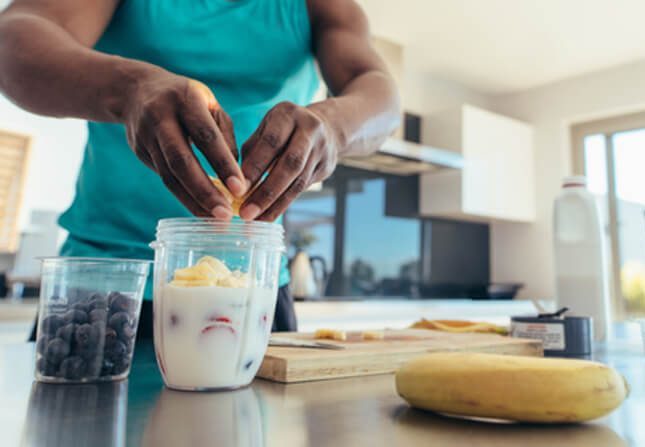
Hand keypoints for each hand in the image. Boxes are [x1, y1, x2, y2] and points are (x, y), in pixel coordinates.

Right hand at [123, 71, 244, 218]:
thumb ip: (225, 136)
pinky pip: (164, 179)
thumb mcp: (209, 105)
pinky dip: (184, 197)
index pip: (206, 137)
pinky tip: (201, 211)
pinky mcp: (140, 152)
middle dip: (205, 191)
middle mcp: (161, 118)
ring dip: (193, 201)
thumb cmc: (186, 99)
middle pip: (182, 161)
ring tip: (215, 220)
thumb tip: (237, 174)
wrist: (135, 90)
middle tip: (225, 215)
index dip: (223, 164)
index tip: (240, 189)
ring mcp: (146, 136)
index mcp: (185, 100)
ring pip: (169, 175)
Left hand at [239, 101, 339, 220]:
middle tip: (246, 212)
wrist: (325, 128)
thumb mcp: (265, 129)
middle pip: (290, 164)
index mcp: (288, 114)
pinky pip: (303, 189)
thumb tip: (237, 185)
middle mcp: (309, 129)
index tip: (237, 189)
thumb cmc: (283, 131)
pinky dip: (284, 204)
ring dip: (275, 204)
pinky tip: (268, 215)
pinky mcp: (327, 167)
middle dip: (266, 191)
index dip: (255, 167)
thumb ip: (252, 153)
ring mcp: (322, 149)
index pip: (271, 142)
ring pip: (298, 182)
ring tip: (256, 219)